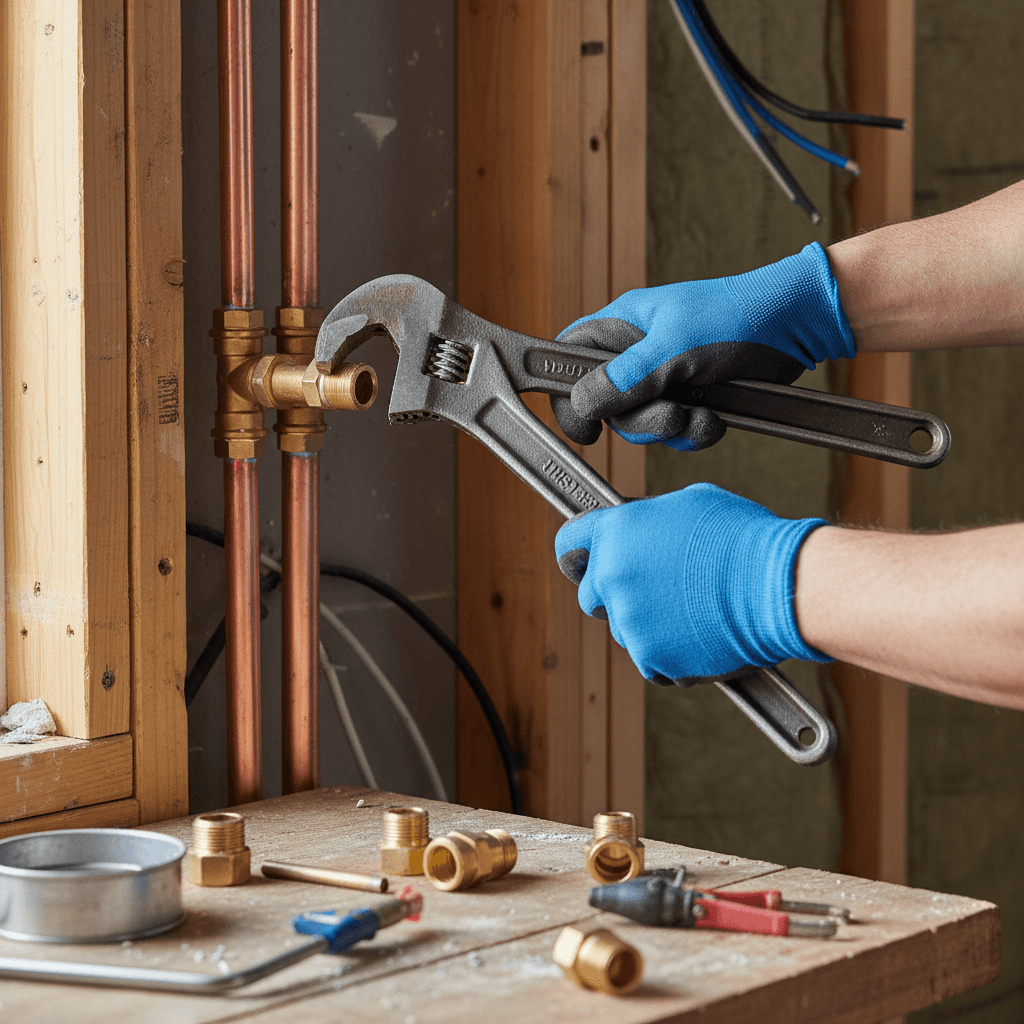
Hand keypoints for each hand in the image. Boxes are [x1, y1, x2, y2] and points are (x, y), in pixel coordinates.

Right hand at [550, 242, 854, 449]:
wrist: (795, 326)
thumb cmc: (734, 315)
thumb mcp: (673, 347)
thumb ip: (623, 377)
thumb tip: (581, 402)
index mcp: (622, 326)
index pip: (570, 358)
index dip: (565, 393)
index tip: (581, 426)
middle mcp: (636, 353)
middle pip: (607, 405)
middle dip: (639, 421)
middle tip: (668, 413)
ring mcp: (664, 377)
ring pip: (642, 424)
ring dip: (672, 429)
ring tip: (700, 414)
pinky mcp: (692, 397)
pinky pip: (675, 431)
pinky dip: (695, 433)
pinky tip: (715, 419)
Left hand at [554, 484, 829, 683]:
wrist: (779, 586)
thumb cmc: (743, 540)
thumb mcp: (688, 504)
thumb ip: (648, 520)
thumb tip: (640, 530)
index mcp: (616, 533)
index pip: (570, 543)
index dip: (580, 552)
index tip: (585, 559)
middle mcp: (613, 577)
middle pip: (591, 595)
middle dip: (614, 595)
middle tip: (654, 590)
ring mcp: (629, 621)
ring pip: (625, 630)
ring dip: (648, 625)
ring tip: (694, 610)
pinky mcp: (651, 658)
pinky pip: (652, 660)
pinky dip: (672, 654)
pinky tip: (702, 634)